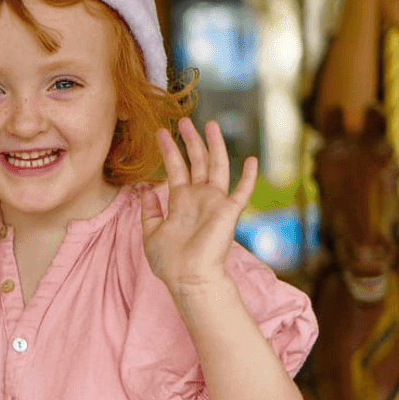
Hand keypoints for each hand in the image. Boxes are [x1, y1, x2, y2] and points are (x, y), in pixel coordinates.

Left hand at [141, 118, 255, 292]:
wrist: (187, 279)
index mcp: (181, 202)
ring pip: (217, 167)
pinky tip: (252, 160)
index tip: (160, 133)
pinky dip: (248, 177)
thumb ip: (149, 212)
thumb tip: (146, 192)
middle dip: (190, 140)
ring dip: (214, 146)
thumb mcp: (150, 233)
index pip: (175, 169)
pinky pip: (241, 192)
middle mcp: (199, 198)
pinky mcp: (228, 213)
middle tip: (183, 120)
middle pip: (197, 162)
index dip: (168, 150)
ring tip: (210, 124)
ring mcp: (214, 203)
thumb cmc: (169, 261)